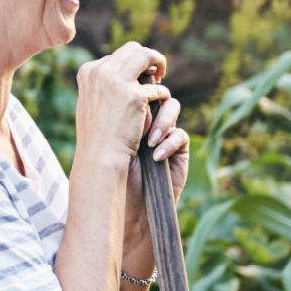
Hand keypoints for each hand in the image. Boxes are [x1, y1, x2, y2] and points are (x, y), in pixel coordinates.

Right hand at [73, 42, 170, 164]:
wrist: (99, 158)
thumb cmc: (95, 137)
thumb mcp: (91, 103)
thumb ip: (101, 85)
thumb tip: (119, 73)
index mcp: (88, 71)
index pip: (116, 56)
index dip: (130, 65)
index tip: (137, 77)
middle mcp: (101, 71)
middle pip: (132, 50)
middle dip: (147, 58)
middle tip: (156, 73)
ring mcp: (118, 82)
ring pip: (147, 56)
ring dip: (158, 64)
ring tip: (161, 79)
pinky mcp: (135, 95)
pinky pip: (158, 88)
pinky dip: (162, 96)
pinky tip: (159, 106)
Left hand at [125, 94, 189, 226]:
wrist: (125, 204)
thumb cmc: (112, 174)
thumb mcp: (110, 140)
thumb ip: (117, 114)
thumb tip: (121, 87)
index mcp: (128, 113)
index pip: (136, 88)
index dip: (135, 87)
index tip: (127, 94)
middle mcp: (147, 120)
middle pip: (156, 92)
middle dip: (149, 99)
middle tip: (140, 113)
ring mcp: (164, 133)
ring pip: (172, 107)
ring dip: (162, 121)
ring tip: (149, 141)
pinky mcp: (179, 149)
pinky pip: (180, 135)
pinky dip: (169, 144)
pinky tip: (156, 157)